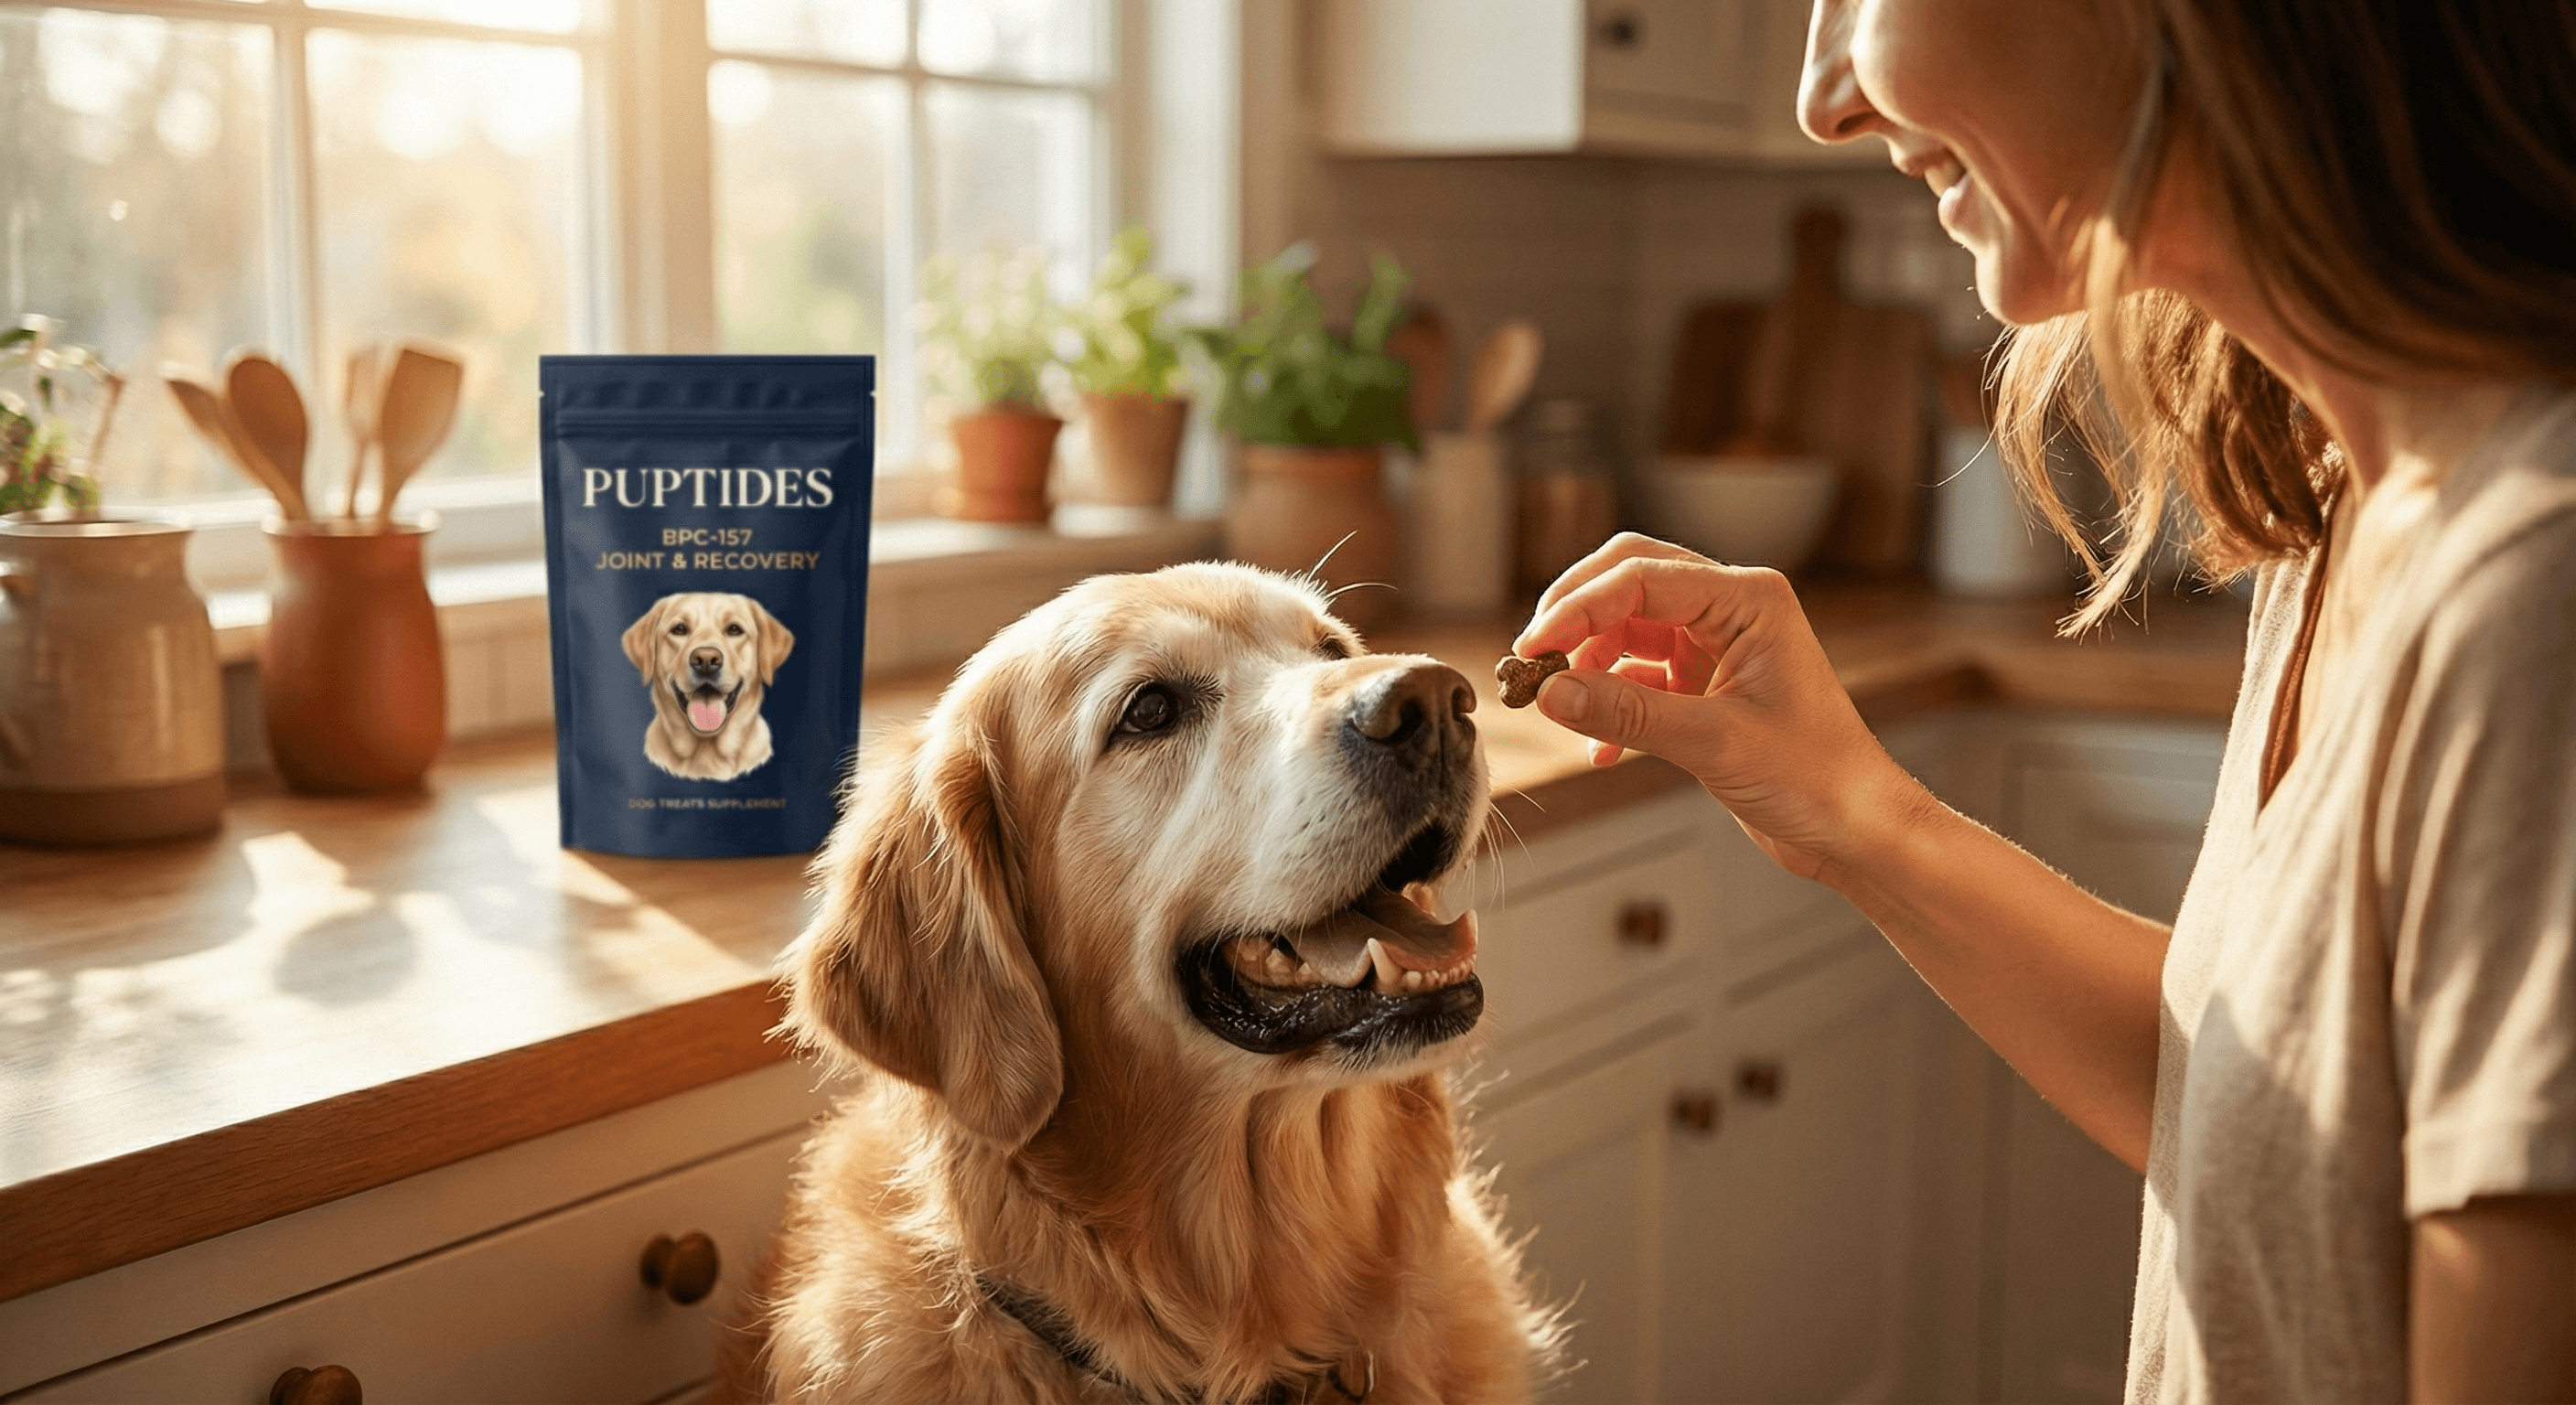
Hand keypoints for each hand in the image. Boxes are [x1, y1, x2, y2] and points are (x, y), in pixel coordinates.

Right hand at [1513, 534, 1923, 878]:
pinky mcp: (1706, 685)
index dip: (1577, 607)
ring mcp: (1718, 646)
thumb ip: (1626, 713)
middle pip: (1629, 580)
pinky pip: (1639, 678)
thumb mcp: (1713, 742)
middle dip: (1576, 617)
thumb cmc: (1816, 777)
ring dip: (1589, 665)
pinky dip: (1612, 705)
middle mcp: (1732, 610)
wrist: (1856, 829)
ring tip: (1559, 708)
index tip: (1532, 648)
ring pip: (1628, 628)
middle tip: (1532, 658)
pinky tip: (1601, 749)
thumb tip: (1549, 692)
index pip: (1641, 576)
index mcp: (1749, 600)